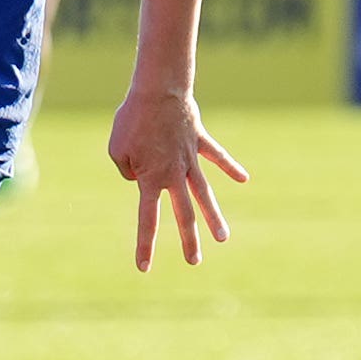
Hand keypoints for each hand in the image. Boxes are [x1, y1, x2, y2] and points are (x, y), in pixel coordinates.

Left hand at [106, 86, 244, 273]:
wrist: (157, 92)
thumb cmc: (131, 120)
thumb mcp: (116, 149)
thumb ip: (127, 170)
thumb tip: (141, 177)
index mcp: (151, 179)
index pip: (148, 219)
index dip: (146, 244)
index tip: (144, 268)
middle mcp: (174, 174)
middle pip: (183, 214)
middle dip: (189, 240)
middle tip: (194, 262)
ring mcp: (190, 159)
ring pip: (204, 193)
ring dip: (214, 216)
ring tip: (223, 238)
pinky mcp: (200, 141)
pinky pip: (217, 156)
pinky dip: (230, 167)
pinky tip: (244, 179)